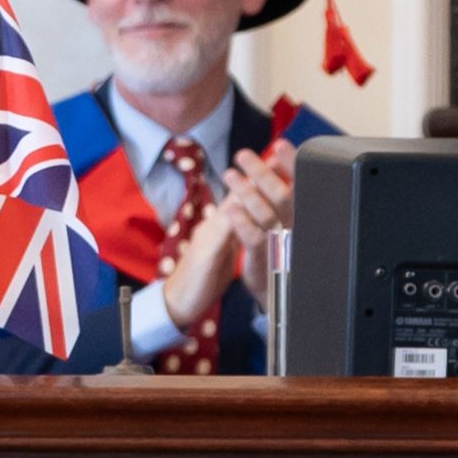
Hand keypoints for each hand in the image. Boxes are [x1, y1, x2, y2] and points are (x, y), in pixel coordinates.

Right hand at [157, 144, 294, 334]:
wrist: (176, 301)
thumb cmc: (203, 277)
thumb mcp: (223, 249)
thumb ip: (235, 230)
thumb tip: (249, 215)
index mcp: (224, 226)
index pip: (245, 197)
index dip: (262, 179)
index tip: (281, 160)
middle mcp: (216, 227)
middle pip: (238, 196)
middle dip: (258, 175)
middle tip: (276, 155)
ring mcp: (208, 239)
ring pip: (229, 210)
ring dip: (244, 190)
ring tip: (262, 173)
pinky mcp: (204, 256)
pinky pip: (220, 236)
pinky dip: (233, 221)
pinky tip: (240, 211)